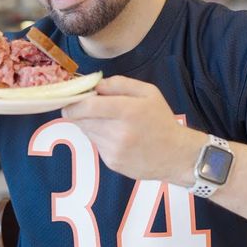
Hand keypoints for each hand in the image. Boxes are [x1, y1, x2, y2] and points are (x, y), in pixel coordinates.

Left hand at [61, 75, 204, 184]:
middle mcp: (119, 132)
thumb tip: (95, 85)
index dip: (73, 104)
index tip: (69, 101)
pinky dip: (99, 138)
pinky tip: (116, 137)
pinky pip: (96, 145)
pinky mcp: (112, 163)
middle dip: (79, 112)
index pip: (88, 106)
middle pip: (83, 120)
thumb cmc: (161, 119)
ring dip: (90, 124)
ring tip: (108, 121)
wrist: (177, 155)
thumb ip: (119, 83)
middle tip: (87, 107)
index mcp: (128, 111)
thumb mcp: (148, 92)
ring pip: (87, 132)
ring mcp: (115, 150)